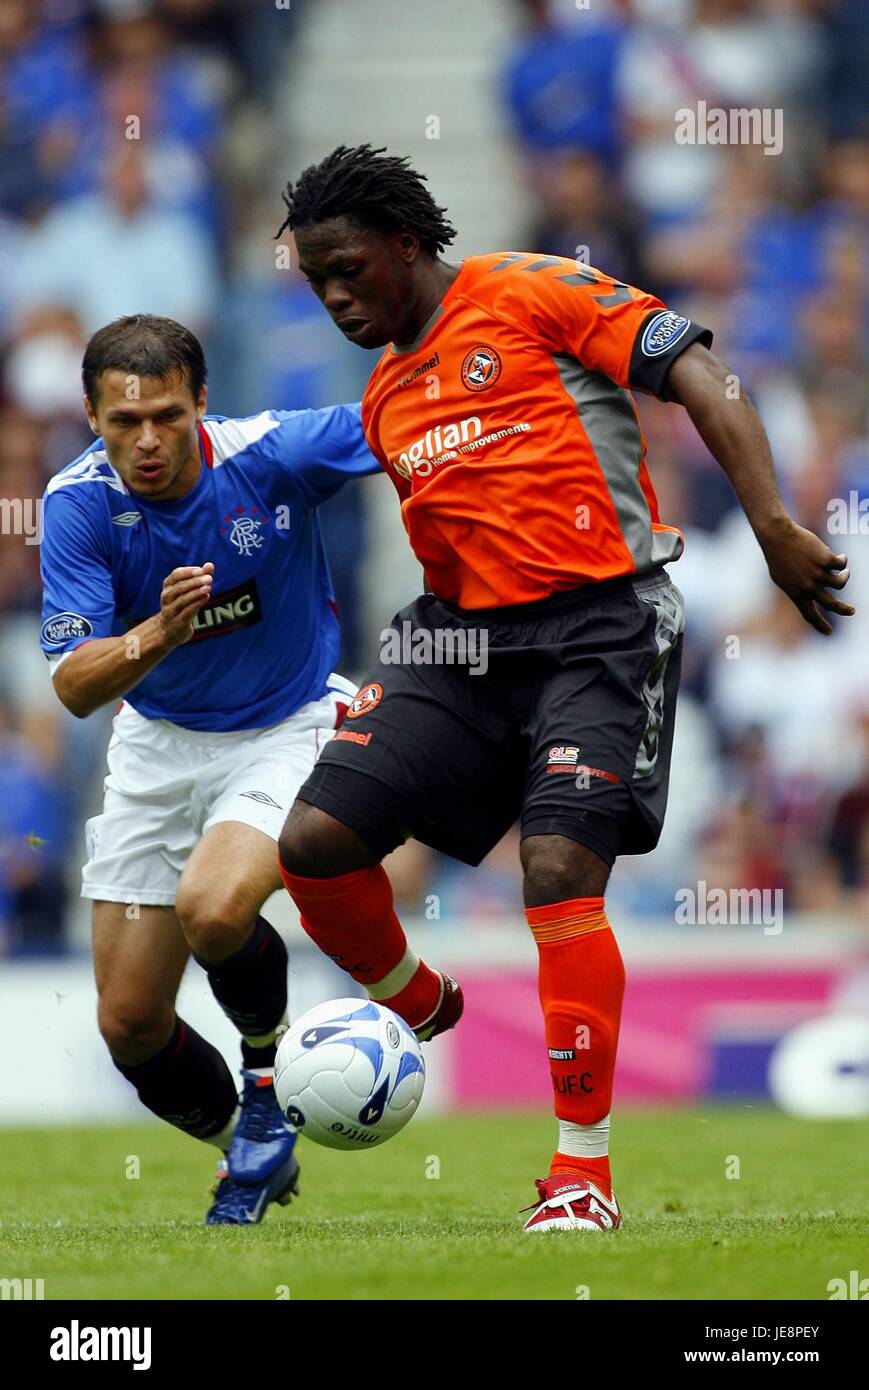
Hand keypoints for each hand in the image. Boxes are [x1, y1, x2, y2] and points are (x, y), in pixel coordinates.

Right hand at [158, 563, 213, 646]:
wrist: (170, 630)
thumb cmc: (182, 605)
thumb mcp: (188, 591)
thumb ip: (199, 577)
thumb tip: (210, 565)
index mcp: (168, 586)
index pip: (176, 575)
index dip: (188, 572)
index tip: (201, 570)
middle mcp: (166, 597)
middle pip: (180, 587)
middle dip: (195, 581)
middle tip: (209, 578)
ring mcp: (170, 610)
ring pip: (183, 599)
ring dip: (197, 592)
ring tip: (209, 587)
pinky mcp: (177, 622)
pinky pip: (187, 611)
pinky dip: (197, 603)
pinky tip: (206, 597)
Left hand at [759, 517, 853, 635]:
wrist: (778, 537)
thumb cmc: (778, 556)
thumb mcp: (782, 578)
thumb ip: (797, 587)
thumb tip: (813, 590)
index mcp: (796, 594)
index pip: (809, 615)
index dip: (820, 625)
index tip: (828, 632)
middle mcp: (809, 587)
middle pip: (832, 604)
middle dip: (844, 610)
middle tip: (852, 611)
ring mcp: (818, 574)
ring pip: (841, 583)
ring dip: (846, 577)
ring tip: (846, 572)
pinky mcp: (826, 560)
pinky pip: (841, 564)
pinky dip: (843, 561)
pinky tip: (841, 556)